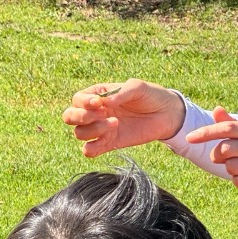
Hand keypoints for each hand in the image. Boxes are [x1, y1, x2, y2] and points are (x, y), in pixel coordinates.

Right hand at [62, 79, 186, 157]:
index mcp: (98, 95)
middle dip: (81, 116)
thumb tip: (104, 103)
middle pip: (70, 116)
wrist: (167, 115)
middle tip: (102, 114)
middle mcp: (95, 113)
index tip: (100, 103)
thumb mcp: (138, 87)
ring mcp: (100, 129)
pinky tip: (105, 141)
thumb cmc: (151, 96)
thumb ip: (120, 93)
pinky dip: (90, 149)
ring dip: (93, 129)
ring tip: (116, 123)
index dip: (83, 102)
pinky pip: (89, 150)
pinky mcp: (108, 143)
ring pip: (79, 133)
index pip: (77, 99)